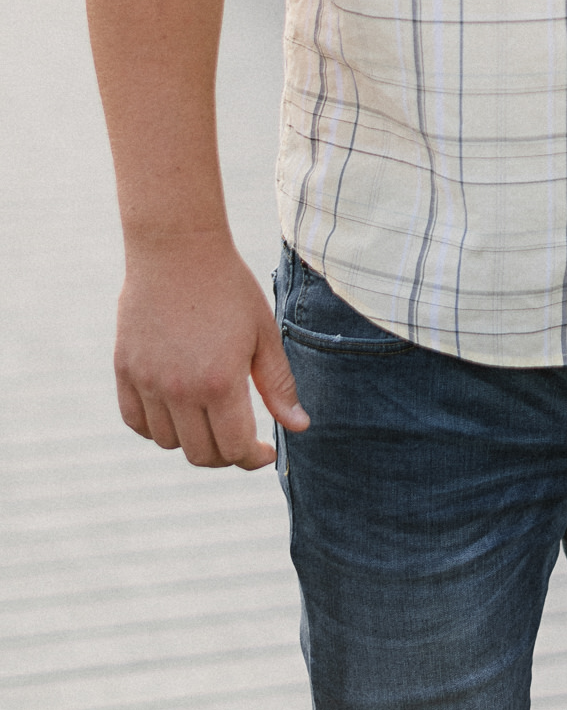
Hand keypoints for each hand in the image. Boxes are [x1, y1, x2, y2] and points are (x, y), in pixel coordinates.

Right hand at [114, 232, 308, 469]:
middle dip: (227, 455)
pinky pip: (136, 421)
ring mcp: (147, 382)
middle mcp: (180, 390)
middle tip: (241, 437)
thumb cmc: (229, 288)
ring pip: (167, 442)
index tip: (265, 452)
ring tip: (210, 416)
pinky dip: (156, 427)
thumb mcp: (264, 334)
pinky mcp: (125, 370)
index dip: (254, 458)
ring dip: (192, 439)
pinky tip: (177, 411)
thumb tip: (299, 427)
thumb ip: (279, 385)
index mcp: (220, 382)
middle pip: (201, 454)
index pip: (235, 448)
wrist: (178, 250)